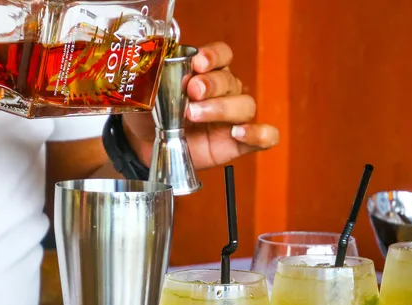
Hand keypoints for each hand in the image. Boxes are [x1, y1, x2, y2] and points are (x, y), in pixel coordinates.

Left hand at [122, 42, 279, 169]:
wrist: (147, 142)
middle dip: (211, 84)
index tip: (198, 62)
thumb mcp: (149, 92)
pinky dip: (259, 134)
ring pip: (245, 105)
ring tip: (196, 115)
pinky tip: (240, 133)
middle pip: (230, 81)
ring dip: (222, 108)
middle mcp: (225, 91)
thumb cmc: (151, 111)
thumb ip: (159, 80)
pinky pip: (264, 136)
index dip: (214, 56)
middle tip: (191, 92)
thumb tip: (164, 72)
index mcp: (207, 72)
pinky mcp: (239, 142)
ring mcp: (233, 117)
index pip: (222, 55)